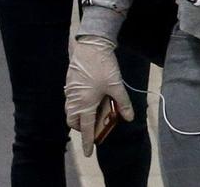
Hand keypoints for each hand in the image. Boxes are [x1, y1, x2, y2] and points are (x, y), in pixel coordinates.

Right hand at [65, 34, 133, 155]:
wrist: (90, 46)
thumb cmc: (103, 67)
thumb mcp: (116, 86)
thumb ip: (122, 103)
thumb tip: (129, 117)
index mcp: (85, 105)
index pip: (85, 129)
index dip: (87, 142)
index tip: (87, 153)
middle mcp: (74, 101)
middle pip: (74, 121)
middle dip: (81, 127)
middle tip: (94, 125)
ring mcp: (70, 92)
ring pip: (71, 110)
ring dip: (79, 115)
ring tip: (94, 111)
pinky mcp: (69, 83)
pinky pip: (71, 100)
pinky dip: (78, 104)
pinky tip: (90, 96)